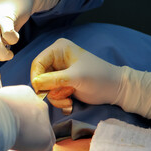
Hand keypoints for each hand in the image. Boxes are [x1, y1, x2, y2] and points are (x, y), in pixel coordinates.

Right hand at [0, 85, 54, 150]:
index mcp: (24, 93)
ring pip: (42, 137)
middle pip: (36, 122)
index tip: (7, 130)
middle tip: (12, 143)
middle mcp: (38, 104)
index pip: (26, 109)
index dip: (18, 122)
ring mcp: (44, 121)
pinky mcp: (46, 138)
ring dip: (29, 147)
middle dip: (25, 134)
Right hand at [31, 38, 150, 120]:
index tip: (41, 91)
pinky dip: (58, 100)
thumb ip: (54, 79)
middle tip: (62, 96)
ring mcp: (58, 72)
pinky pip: (51, 93)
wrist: (115, 89)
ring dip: (55, 97)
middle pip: (39, 76)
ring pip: (44, 87)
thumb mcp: (76, 77)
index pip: (38, 63)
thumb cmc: (99, 77)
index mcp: (59, 49)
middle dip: (49, 89)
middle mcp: (56, 59)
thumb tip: (35, 83)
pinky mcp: (61, 83)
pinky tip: (70, 101)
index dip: (37, 77)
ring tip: (68, 99)